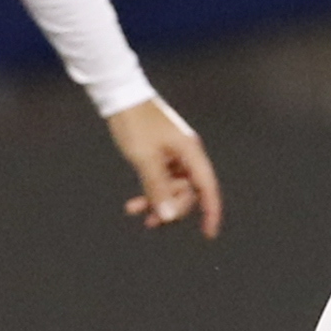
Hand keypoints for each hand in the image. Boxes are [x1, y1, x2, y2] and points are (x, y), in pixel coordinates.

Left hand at [107, 96, 223, 237]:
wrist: (119, 96)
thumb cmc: (135, 123)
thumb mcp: (144, 159)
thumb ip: (158, 189)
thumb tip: (170, 216)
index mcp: (190, 152)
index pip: (207, 188)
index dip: (210, 212)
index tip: (208, 234)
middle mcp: (187, 154)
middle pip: (188, 192)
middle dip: (171, 208)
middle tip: (150, 220)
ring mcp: (174, 154)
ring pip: (172, 188)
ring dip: (157, 202)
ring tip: (136, 212)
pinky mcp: (161, 154)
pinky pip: (161, 180)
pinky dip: (150, 191)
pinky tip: (134, 203)